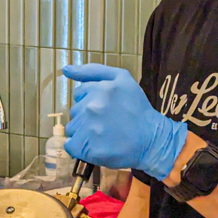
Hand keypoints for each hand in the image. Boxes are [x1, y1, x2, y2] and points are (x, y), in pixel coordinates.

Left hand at [63, 64, 187, 179]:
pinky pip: (70, 146)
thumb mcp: (122, 79)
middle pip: (75, 112)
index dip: (91, 101)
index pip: (79, 94)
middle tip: (107, 123)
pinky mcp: (87, 148)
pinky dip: (79, 148)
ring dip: (83, 132)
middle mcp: (92, 107)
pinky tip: (94, 146)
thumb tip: (65, 69)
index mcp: (101, 89)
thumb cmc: (137, 109)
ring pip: (72, 128)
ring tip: (102, 136)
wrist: (151, 140)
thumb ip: (93, 71)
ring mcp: (88, 128)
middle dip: (87, 116)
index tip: (105, 109)